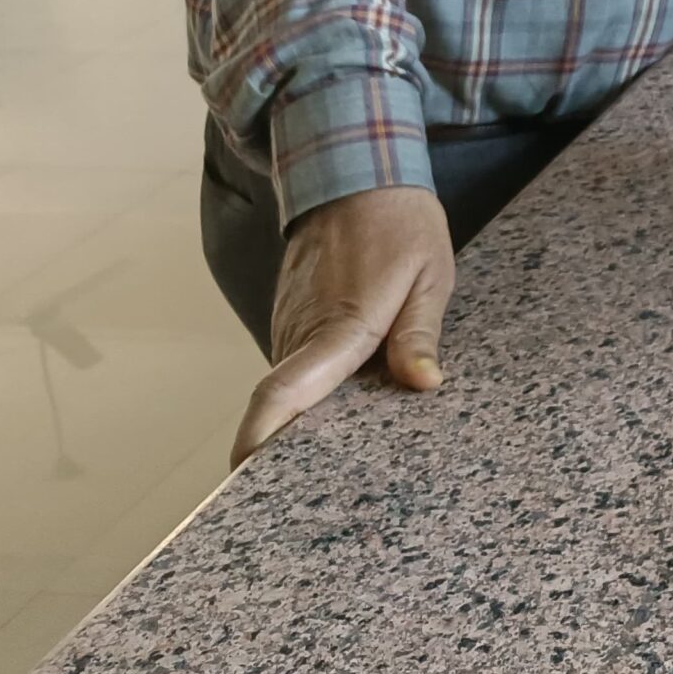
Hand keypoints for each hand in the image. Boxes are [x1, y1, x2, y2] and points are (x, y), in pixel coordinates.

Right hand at [232, 184, 455, 465]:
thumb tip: (424, 384)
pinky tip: (348, 408)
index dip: (260, 435)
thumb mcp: (430, 276)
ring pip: (293, 389)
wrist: (357, 176)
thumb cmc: (400, 225)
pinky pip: (299, 367)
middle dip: (290, 451)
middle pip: (284, 406)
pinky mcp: (292, 320)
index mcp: (339, 327)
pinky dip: (315, 391)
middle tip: (312, 497)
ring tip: (341, 461)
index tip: (243, 474)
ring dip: (308, 420)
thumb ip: (419, 334)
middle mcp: (302, 332)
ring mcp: (290, 326)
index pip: (284, 391)